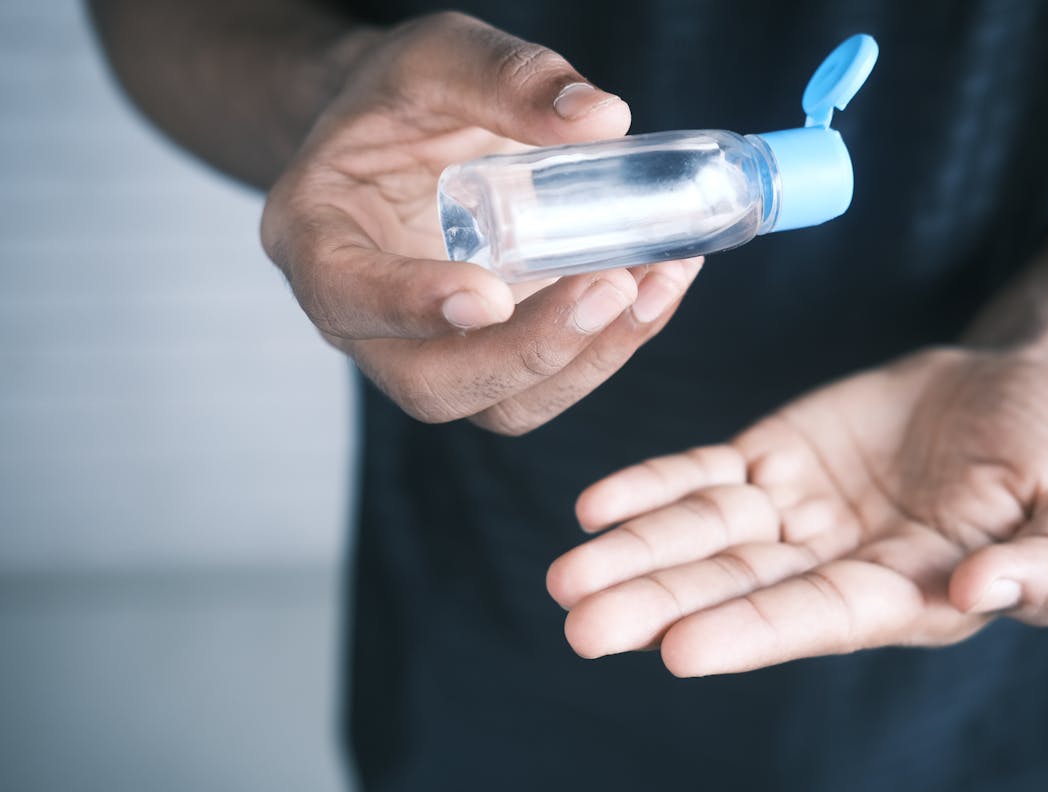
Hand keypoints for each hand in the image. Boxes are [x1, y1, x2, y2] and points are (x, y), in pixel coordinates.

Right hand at [260, 12, 701, 433]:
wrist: (404, 131)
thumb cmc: (404, 98)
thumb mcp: (440, 57)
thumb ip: (508, 77)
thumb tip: (604, 119)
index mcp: (317, 239)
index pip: (345, 296)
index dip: (412, 308)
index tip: (491, 295)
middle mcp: (366, 319)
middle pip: (432, 385)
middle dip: (530, 354)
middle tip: (611, 288)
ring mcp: (432, 350)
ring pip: (500, 404)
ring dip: (587, 360)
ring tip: (655, 283)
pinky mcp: (492, 356)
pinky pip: (546, 380)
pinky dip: (609, 345)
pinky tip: (656, 287)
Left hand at [547, 348, 1047, 675]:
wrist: (1026, 384)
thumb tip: (981, 592)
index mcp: (911, 593)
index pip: (820, 618)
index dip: (751, 631)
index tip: (678, 649)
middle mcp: (839, 564)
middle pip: (738, 588)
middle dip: (660, 604)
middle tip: (581, 625)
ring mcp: (799, 511)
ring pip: (705, 537)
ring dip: (635, 553)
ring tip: (565, 576)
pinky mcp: (774, 458)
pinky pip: (703, 476)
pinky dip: (652, 488)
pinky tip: (595, 506)